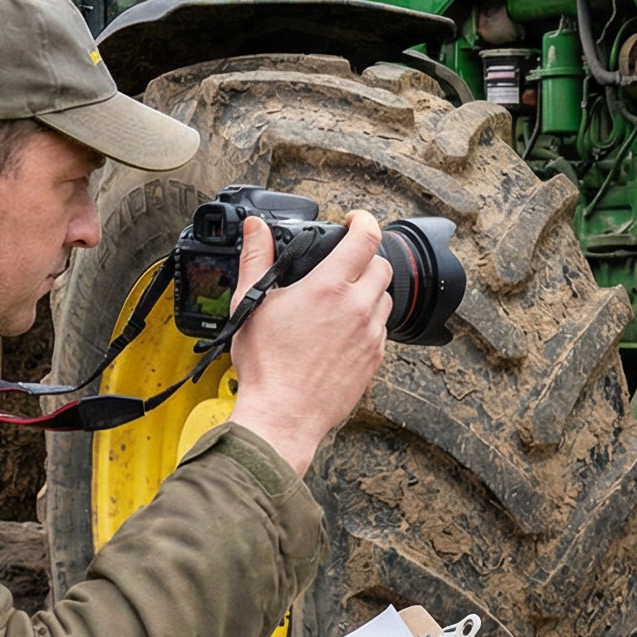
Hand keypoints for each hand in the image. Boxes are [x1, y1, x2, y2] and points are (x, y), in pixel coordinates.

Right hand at [227, 213, 389, 475]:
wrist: (283, 415)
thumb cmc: (266, 366)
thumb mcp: (252, 303)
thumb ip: (256, 258)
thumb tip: (256, 228)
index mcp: (329, 288)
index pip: (365, 238)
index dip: (363, 221)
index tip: (353, 221)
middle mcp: (357, 307)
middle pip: (380, 265)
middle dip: (364, 257)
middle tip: (343, 264)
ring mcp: (370, 334)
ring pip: (384, 297)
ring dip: (368, 290)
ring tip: (340, 299)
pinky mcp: (375, 358)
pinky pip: (381, 328)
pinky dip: (367, 320)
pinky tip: (342, 330)